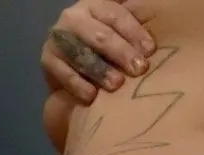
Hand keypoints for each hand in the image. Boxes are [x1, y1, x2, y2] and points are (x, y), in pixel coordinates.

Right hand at [41, 0, 155, 104]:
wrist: (74, 76)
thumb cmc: (108, 55)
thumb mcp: (121, 37)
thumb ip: (134, 32)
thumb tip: (156, 42)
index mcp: (95, 6)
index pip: (116, 15)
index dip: (134, 32)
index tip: (151, 51)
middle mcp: (74, 18)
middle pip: (100, 34)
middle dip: (121, 52)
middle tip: (139, 70)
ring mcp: (58, 39)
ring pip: (81, 53)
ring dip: (100, 70)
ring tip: (117, 86)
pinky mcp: (47, 60)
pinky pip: (62, 72)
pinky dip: (77, 85)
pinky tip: (92, 97)